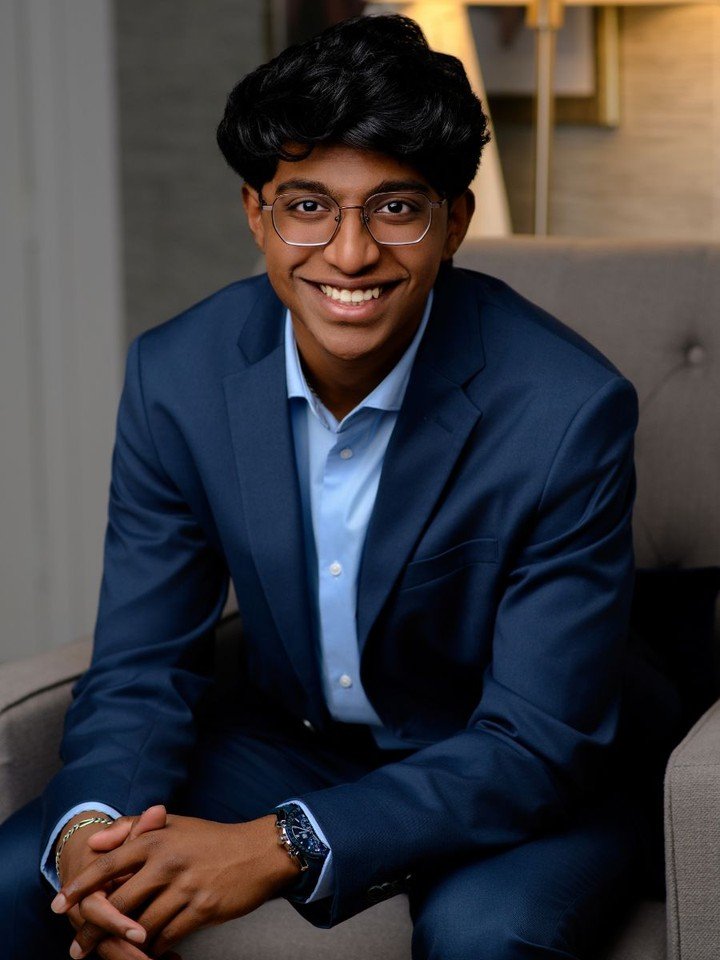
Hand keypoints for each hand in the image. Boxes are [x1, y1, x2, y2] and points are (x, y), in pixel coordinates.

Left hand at [52, 813, 300, 956]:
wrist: (259, 852)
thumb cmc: (212, 839)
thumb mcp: (174, 824)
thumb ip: (133, 828)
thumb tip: (96, 841)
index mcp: (157, 839)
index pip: (108, 864)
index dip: (81, 886)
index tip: (59, 904)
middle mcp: (167, 862)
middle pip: (118, 903)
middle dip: (93, 930)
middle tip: (77, 947)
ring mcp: (185, 887)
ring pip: (141, 926)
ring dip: (123, 945)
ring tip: (110, 956)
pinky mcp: (202, 909)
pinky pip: (167, 936)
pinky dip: (153, 948)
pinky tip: (146, 952)